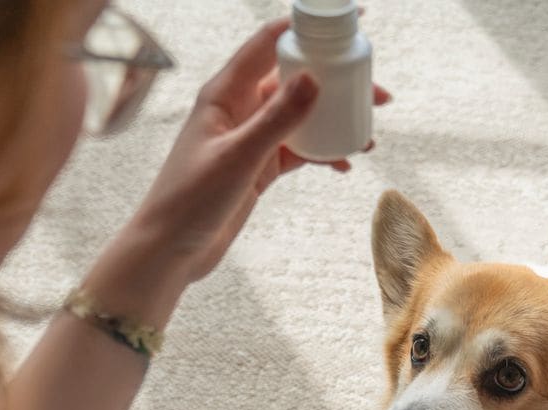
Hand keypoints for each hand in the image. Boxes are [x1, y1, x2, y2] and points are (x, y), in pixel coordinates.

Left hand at [126, 18, 389, 286]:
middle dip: (335, 81)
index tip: (350, 23)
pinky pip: (299, 150)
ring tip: (368, 134)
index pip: (271, 42)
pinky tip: (344, 164)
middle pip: (294, 79)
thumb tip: (313, 78)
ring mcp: (251, 138)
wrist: (172, 248)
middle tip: (376, 92)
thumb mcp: (238, 158)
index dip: (308, 27)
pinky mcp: (259, 167)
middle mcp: (239, 108)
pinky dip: (322, 154)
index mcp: (225, 92)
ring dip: (334, 122)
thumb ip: (276, 119)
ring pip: (301, 117)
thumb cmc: (191, 199)